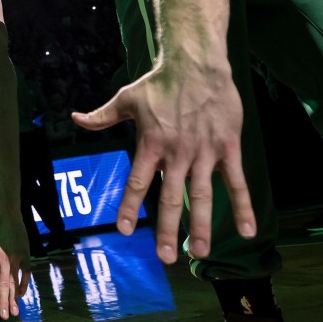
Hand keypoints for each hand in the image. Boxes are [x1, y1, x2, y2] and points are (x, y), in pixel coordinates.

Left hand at [0, 209, 29, 319]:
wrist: (8, 211)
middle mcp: (6, 259)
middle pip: (5, 284)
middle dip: (4, 301)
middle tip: (5, 317)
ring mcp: (17, 258)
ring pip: (15, 281)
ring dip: (14, 297)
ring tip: (14, 312)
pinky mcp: (25, 254)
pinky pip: (25, 272)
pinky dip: (23, 284)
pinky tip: (21, 294)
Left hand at [73, 61, 253, 263]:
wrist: (198, 63)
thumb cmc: (160, 82)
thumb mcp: (126, 97)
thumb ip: (102, 116)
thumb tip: (75, 118)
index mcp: (151, 143)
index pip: (137, 181)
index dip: (130, 206)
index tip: (125, 230)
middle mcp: (177, 152)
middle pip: (171, 197)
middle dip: (168, 230)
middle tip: (166, 258)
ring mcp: (204, 152)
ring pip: (203, 195)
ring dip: (203, 226)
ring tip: (201, 254)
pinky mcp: (228, 147)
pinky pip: (237, 182)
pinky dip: (242, 206)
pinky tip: (247, 231)